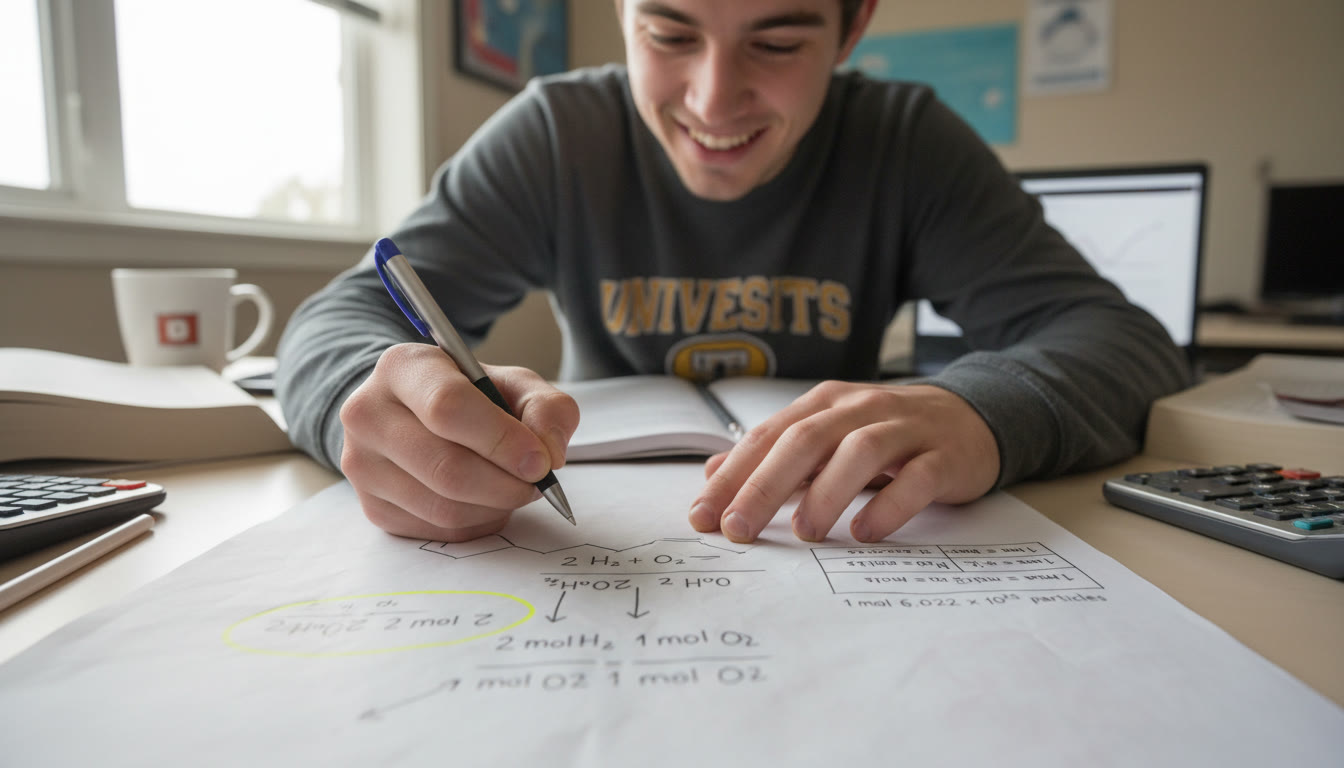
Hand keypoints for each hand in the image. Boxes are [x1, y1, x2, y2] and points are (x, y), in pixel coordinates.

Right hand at [338, 343, 578, 541]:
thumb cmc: (470, 397)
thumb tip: (548, 453)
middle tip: (537, 482)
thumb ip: (545, 408)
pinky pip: (438, 530)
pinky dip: (477, 522)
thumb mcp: (514, 384)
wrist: (415, 415)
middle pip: (446, 468)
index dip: (501, 440)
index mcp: (403, 368)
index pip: (448, 408)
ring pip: (444, 508)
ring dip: (496, 506)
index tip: (540, 461)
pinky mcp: (372, 507)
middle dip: (506, 484)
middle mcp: (368, 414)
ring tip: (514, 487)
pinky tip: (485, 500)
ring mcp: (362, 465)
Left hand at [688, 381, 998, 543]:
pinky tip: (866, 532)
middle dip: (765, 485)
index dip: (733, 475)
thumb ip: (774, 456)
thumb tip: (713, 474)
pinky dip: (889, 506)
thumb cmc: (888, 435)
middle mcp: (860, 409)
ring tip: (804, 532)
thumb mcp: (828, 438)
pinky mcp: (944, 456)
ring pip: (859, 451)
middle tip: (739, 528)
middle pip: (805, 441)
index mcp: (824, 405)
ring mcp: (905, 430)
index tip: (703, 516)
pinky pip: (916, 478)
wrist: (972, 419)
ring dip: (826, 493)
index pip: (768, 436)